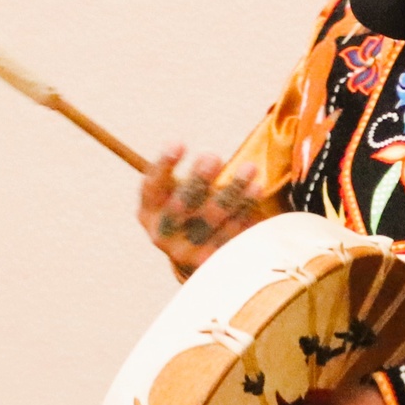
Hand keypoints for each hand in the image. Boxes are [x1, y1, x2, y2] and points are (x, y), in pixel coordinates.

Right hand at [138, 144, 261, 276]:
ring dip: (232, 190)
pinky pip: (232, 232)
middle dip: (197, 181)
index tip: (178, 143)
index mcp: (148, 213)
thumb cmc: (188, 209)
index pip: (152, 188)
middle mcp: (162, 235)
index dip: (163, 166)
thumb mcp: (175, 193)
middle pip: (180, 208)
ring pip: (211, 220)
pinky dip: (245, 209)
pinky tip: (256, 189)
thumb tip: (200, 154)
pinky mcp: (213, 261)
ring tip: (249, 168)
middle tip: (213, 156)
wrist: (198, 255)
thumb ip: (182, 176)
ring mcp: (186, 252)